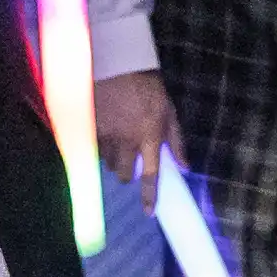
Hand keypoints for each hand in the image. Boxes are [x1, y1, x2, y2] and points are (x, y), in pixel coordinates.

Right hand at [94, 70, 187, 213]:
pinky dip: (100, 147)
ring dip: (113, 159)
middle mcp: (127, 140)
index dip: (149, 196)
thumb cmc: (148, 87)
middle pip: (123, 174)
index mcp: (149, 136)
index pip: (150, 175)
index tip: (148, 213)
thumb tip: (185, 167)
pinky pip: (94, 148)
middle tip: (130, 163)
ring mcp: (106, 134)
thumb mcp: (168, 111)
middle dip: (127, 174)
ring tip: (118, 143)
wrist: (118, 64)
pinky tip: (105, 134)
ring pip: (107, 162)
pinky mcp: (90, 126)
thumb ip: (176, 141)